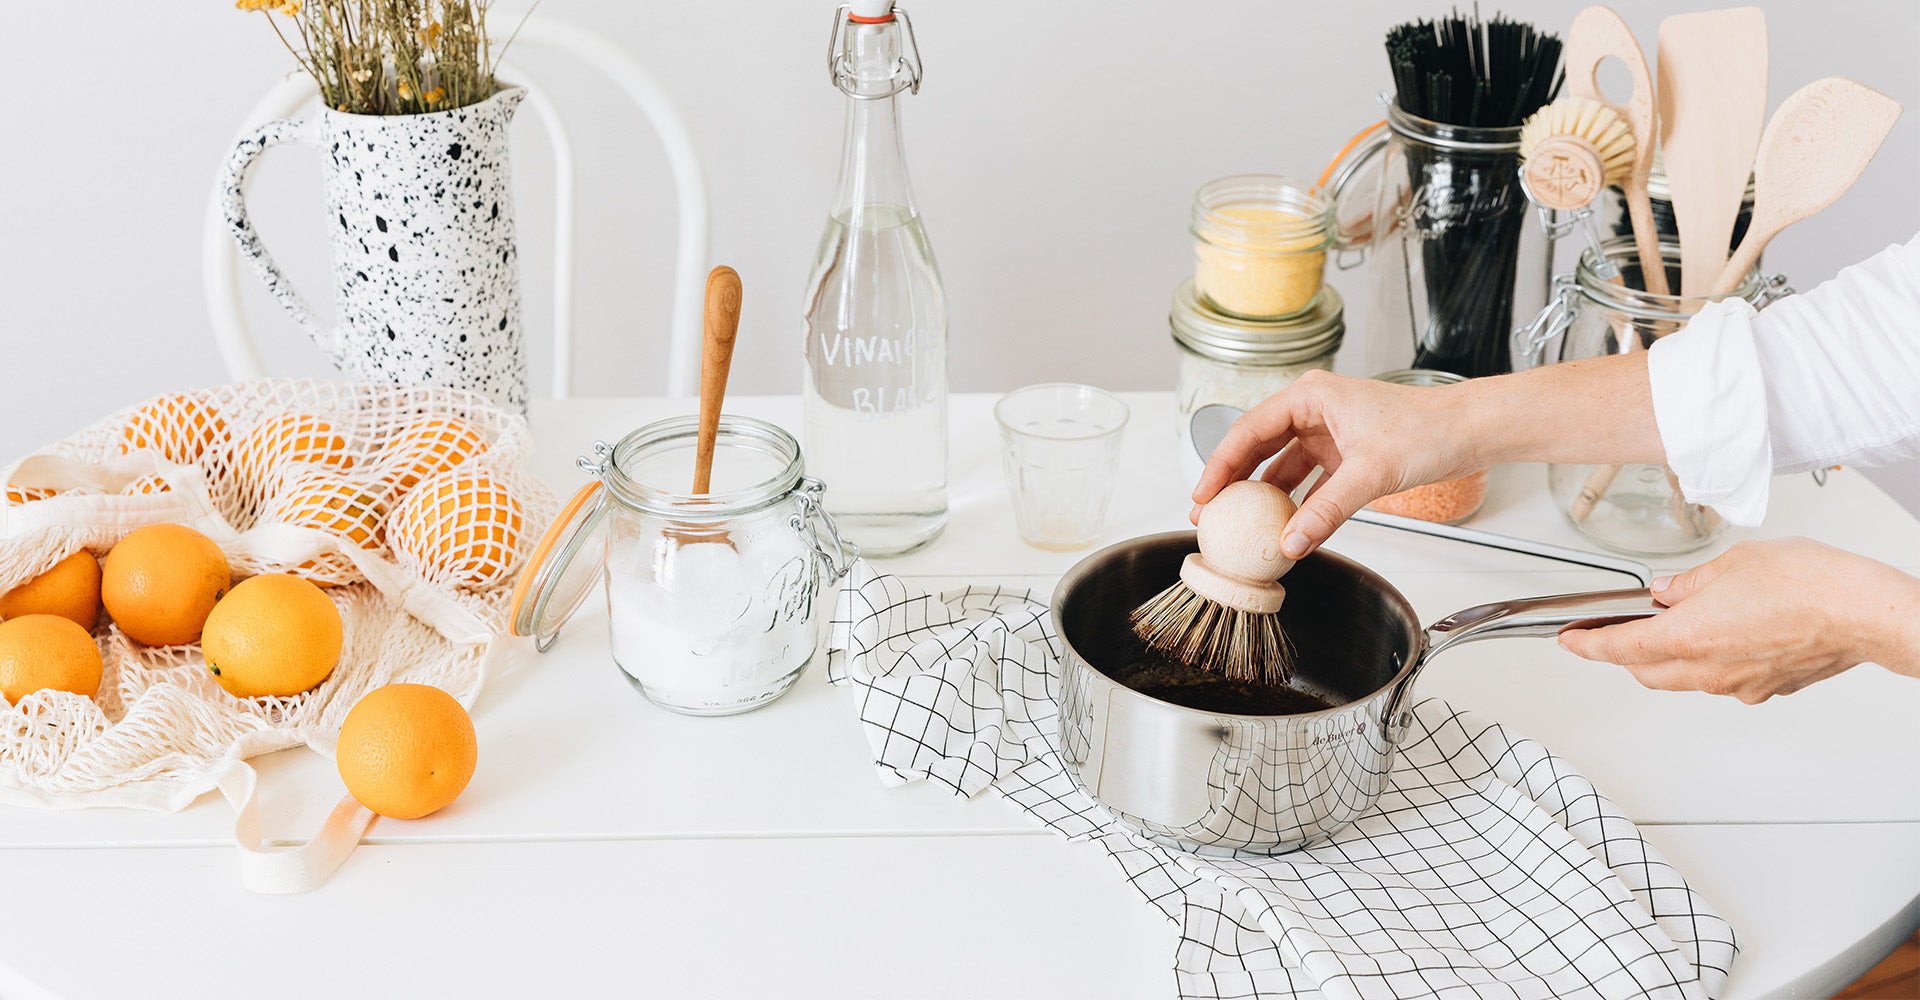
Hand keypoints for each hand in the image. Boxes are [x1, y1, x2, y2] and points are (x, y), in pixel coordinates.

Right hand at [1189, 370, 1487, 558]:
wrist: (1470, 430)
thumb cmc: (1428, 429)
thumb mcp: (1370, 473)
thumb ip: (1326, 512)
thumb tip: (1290, 545)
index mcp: (1309, 396)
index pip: (1248, 431)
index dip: (1219, 465)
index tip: (1202, 497)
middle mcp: (1314, 410)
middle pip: (1257, 447)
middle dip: (1232, 482)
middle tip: (1208, 515)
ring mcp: (1329, 433)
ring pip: (1282, 466)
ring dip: (1263, 496)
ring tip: (1239, 525)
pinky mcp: (1346, 455)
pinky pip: (1309, 482)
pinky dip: (1297, 504)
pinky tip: (1285, 528)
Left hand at [1559, 538, 1919, 702]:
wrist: (1863, 612)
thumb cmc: (1808, 584)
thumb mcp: (1731, 563)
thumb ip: (1689, 583)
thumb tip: (1667, 592)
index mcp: (1688, 638)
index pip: (1618, 648)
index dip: (1587, 646)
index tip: (1570, 642)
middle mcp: (1709, 671)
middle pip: (1645, 671)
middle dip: (1625, 653)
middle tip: (1616, 631)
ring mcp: (1739, 684)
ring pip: (1685, 678)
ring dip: (1671, 657)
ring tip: (1681, 623)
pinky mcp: (1767, 688)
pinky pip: (1724, 678)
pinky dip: (1713, 660)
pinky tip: (1726, 632)